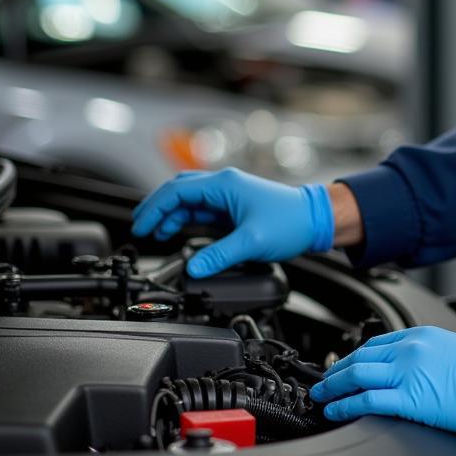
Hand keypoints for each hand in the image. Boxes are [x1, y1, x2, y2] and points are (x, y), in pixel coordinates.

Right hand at [131, 168, 333, 276]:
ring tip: (154, 232)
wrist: (315, 219)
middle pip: (179, 191)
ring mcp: (229, 196)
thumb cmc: (291, 222)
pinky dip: (185, 218)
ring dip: (170, 214)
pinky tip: (177, 230)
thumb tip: (194, 269)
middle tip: (140, 228)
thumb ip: (220, 256)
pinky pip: (202, 210)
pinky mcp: (234, 208)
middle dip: (157, 208)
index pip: (177, 191)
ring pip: (189, 200)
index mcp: (224, 185)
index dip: (155, 209)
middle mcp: (224, 186)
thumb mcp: (252, 241)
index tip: (141, 227)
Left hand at [310, 326, 455, 435]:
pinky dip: (346, 404)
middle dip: (336, 371)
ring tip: (321, 396)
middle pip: (360, 357)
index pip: (375, 344)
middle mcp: (409, 350)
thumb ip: (424, 354)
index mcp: (419, 336)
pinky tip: (335, 410)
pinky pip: (368, 400)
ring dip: (333, 386)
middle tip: (322, 381)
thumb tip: (410, 369)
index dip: (353, 357)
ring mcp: (407, 373)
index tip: (343, 366)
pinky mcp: (410, 399)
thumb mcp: (449, 348)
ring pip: (357, 375)